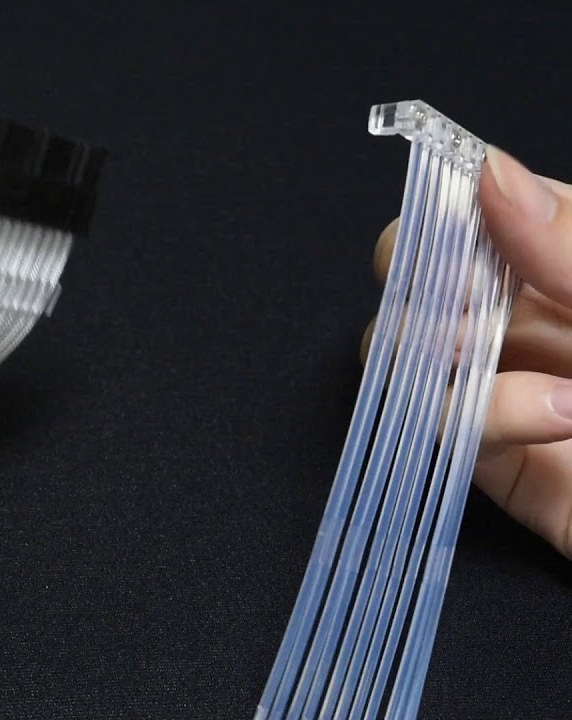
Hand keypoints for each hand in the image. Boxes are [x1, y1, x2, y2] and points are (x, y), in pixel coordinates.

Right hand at [367, 147, 571, 558]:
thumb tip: (488, 172)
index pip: (481, 202)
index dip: (450, 206)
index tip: (460, 223)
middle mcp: (537, 314)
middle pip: (419, 274)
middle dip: (426, 284)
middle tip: (471, 305)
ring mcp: (511, 386)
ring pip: (405, 351)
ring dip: (449, 354)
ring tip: (539, 375)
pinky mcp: (500, 464)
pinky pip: (439, 427)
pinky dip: (481, 416)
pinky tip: (552, 418)